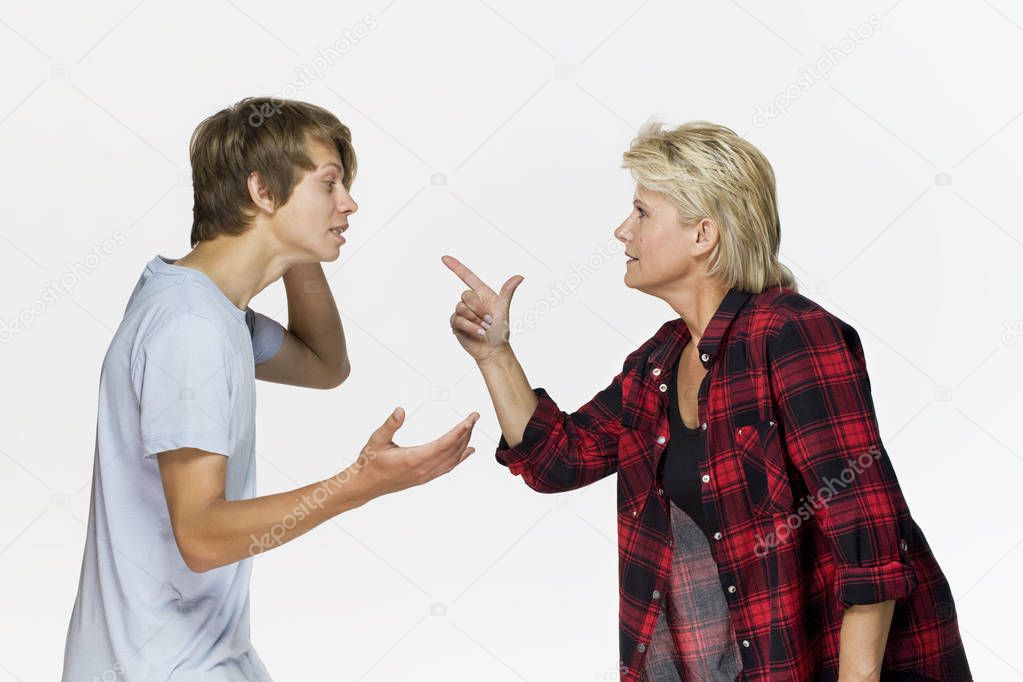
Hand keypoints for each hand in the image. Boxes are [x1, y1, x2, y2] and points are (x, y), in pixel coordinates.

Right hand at [356, 407, 478, 497]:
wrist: (365, 485)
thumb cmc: (370, 461)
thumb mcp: (376, 439)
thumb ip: (390, 425)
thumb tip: (400, 410)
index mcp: (414, 458)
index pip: (444, 443)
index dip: (460, 431)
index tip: (471, 419)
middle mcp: (423, 469)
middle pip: (453, 450)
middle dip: (466, 432)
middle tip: (475, 417)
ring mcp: (425, 475)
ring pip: (452, 459)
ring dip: (464, 443)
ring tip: (471, 428)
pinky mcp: (424, 477)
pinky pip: (447, 468)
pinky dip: (460, 458)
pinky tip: (467, 451)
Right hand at [441, 255, 523, 363]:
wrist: (493, 349)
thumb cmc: (500, 330)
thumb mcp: (504, 309)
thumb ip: (508, 292)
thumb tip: (520, 276)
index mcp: (482, 293)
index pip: (467, 276)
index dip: (456, 266)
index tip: (444, 258)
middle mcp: (470, 301)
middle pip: (466, 295)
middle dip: (479, 309)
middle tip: (488, 320)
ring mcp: (462, 312)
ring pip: (461, 307)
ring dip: (475, 320)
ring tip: (483, 328)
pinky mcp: (456, 323)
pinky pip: (458, 320)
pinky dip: (470, 327)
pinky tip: (478, 333)